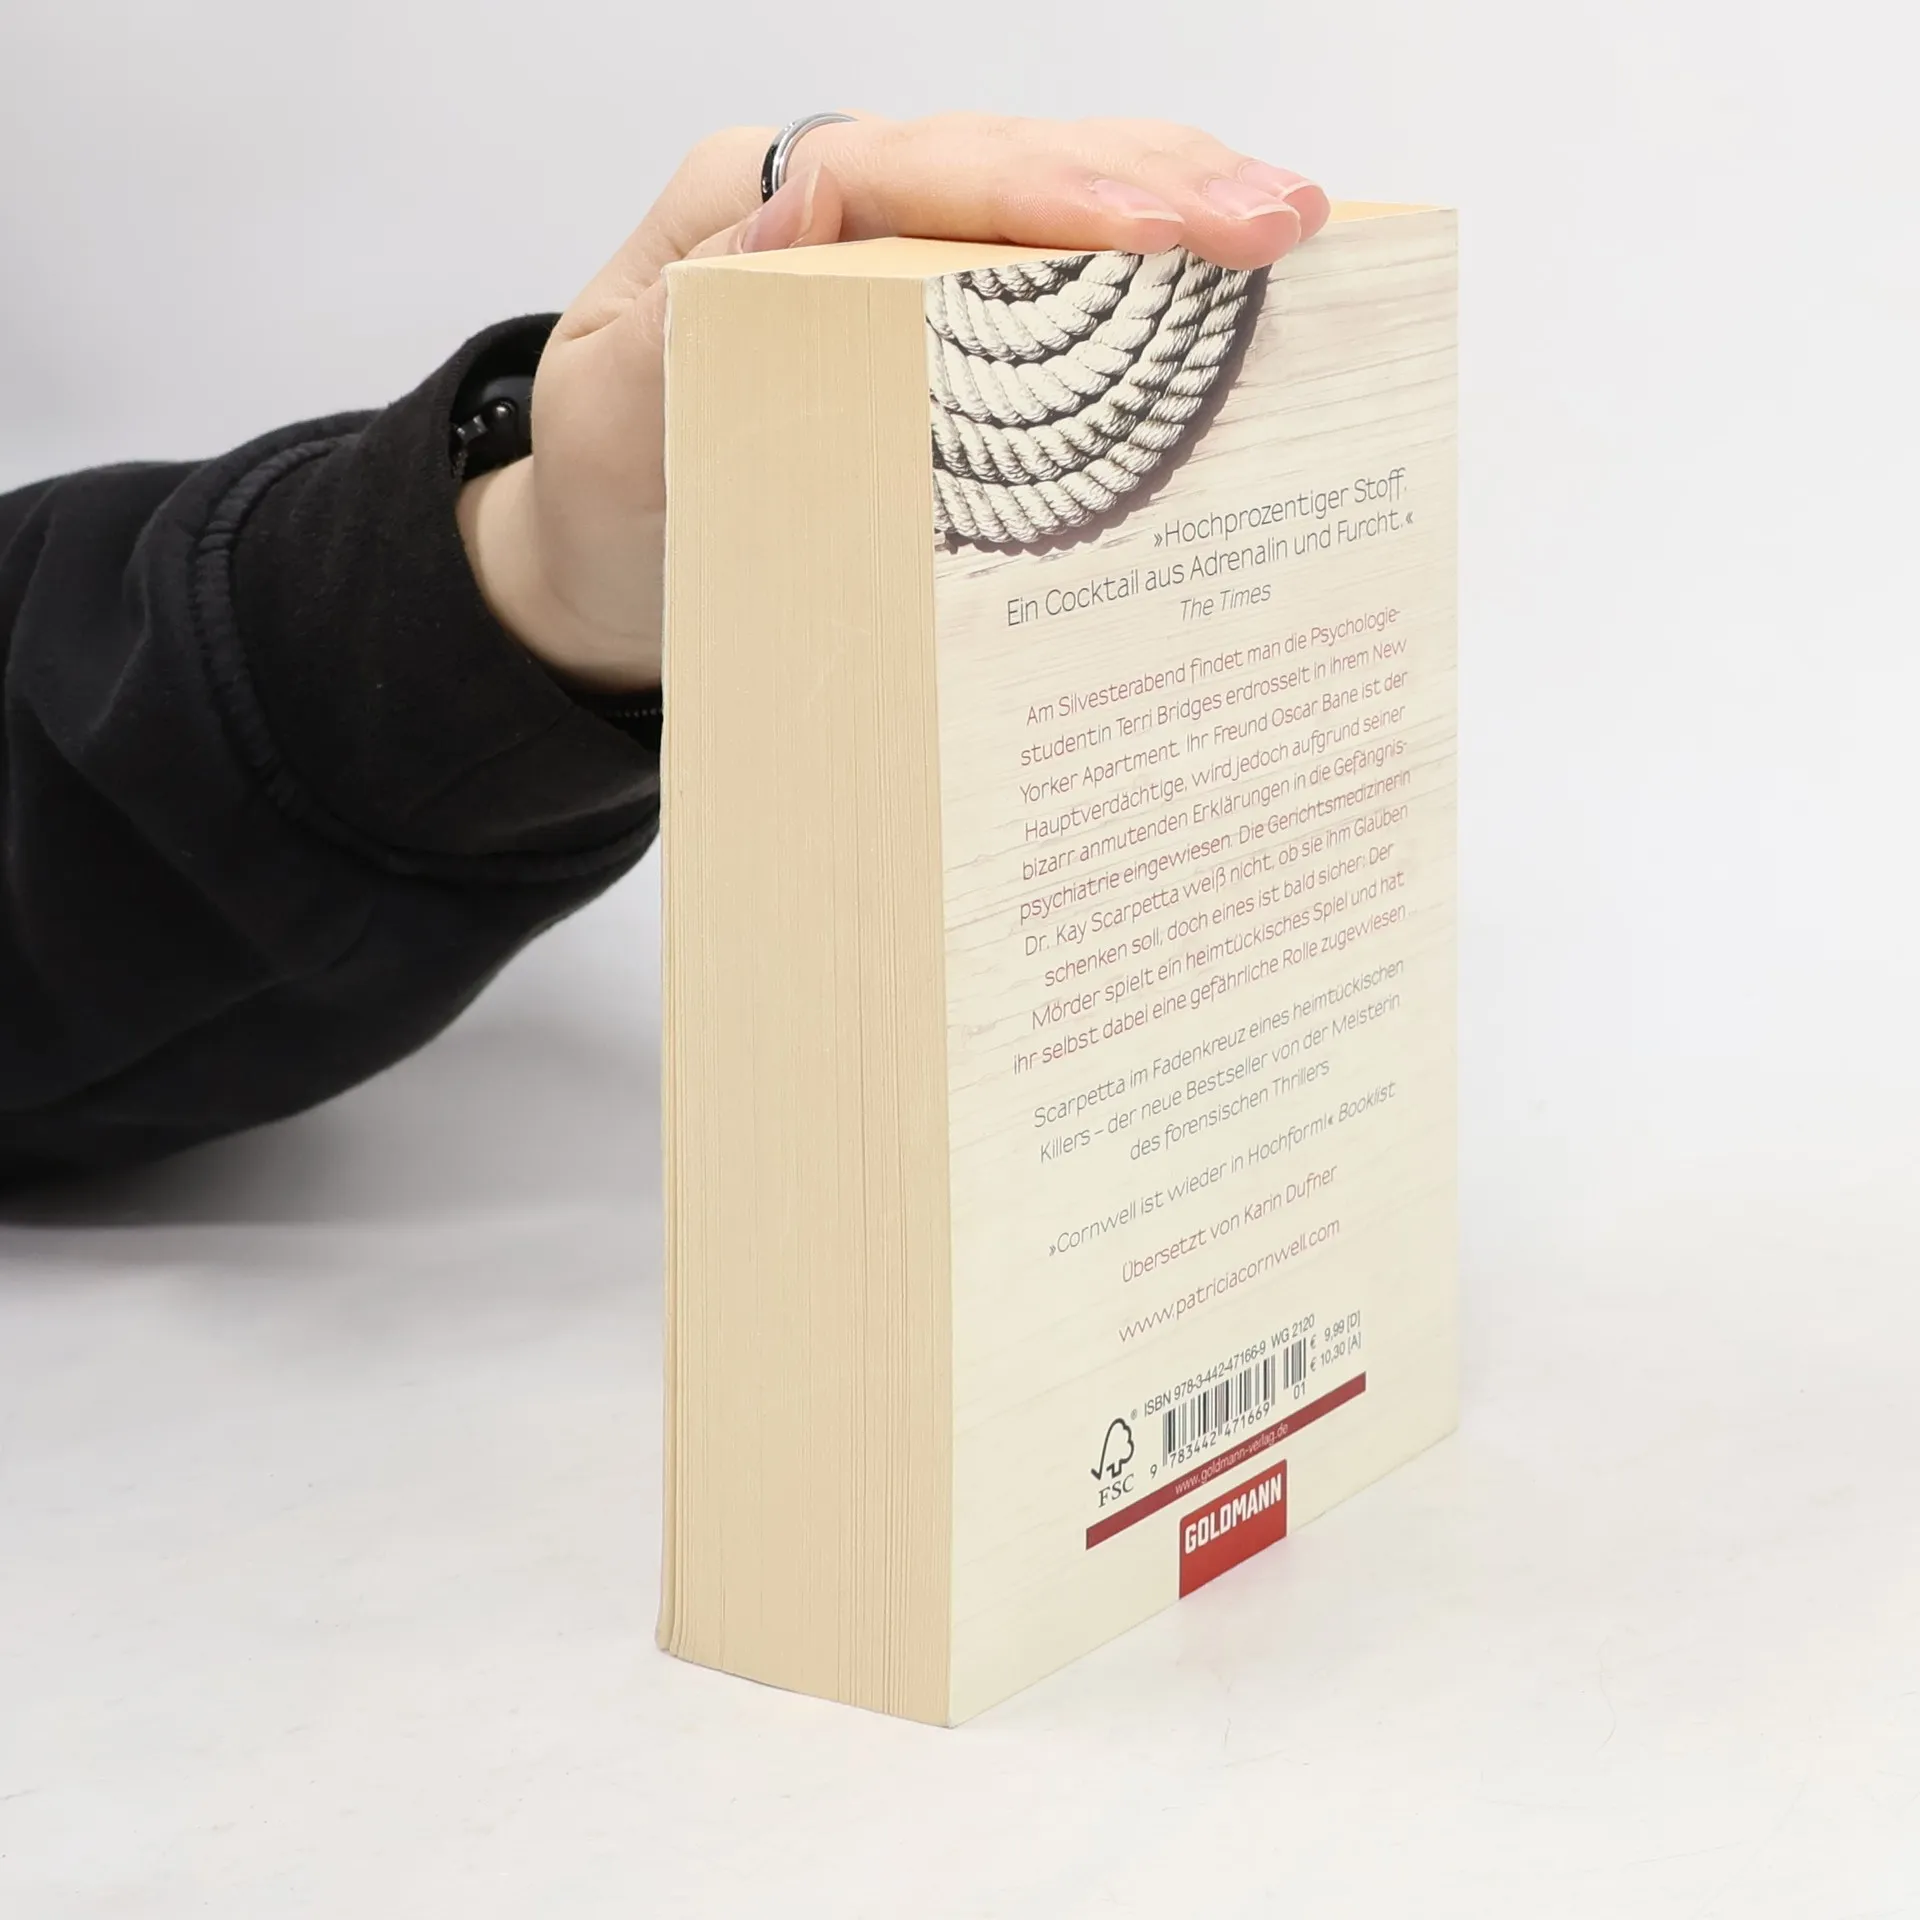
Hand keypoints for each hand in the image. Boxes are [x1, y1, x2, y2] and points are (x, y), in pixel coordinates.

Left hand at [457, 114, 1329, 691]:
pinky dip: (1141, 272)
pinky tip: (1224, 281)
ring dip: (1170, 200)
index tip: (1150, 233)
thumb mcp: (610, 420)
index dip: (1037, 192)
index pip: (907, 170)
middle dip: (1149, 178)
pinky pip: (1046, 277)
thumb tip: (805, 220)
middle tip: (1281, 215)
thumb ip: (678, 327)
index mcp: (749, 212)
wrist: (606, 567)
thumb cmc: (609, 497)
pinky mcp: (933, 324)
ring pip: (1045, 199)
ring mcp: (891, 262)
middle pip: (1005, 161)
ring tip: (1290, 224)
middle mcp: (832, 213)